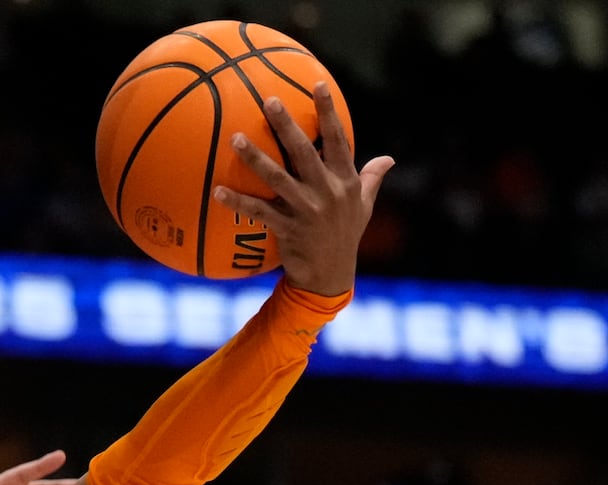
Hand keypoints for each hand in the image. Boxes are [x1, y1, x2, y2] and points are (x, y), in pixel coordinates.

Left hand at [212, 82, 393, 296]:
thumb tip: (390, 158)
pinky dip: (238, 202)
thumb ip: (372, 179)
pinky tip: (218, 191)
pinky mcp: (287, 229)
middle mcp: (327, 192)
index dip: (328, 112)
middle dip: (287, 125)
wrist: (330, 275)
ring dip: (255, 158)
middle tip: (269, 101)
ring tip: (234, 138)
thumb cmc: (345, 236)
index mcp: (345, 181)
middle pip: (304, 152)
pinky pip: (259, 211)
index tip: (318, 85)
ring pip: (277, 178)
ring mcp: (306, 210)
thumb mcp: (363, 206)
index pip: (338, 139)